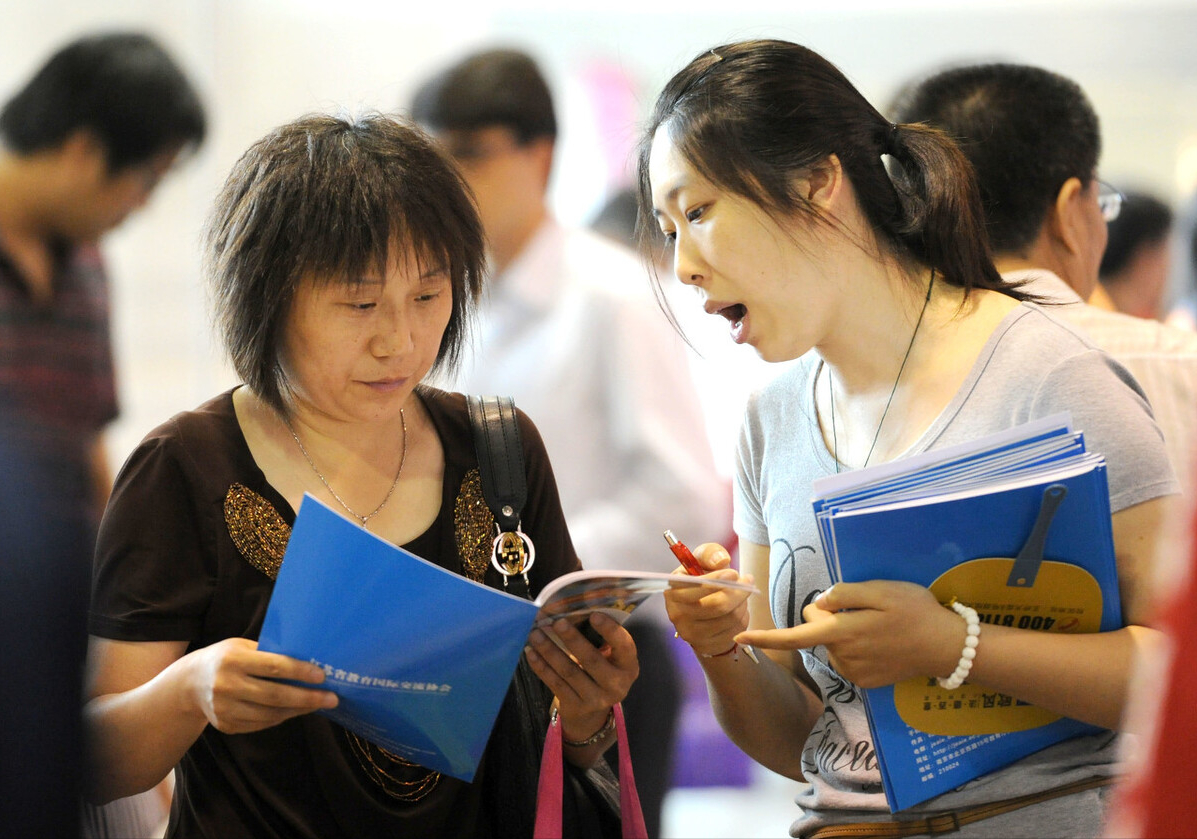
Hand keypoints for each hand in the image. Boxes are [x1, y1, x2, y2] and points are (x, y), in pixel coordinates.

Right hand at [182, 637, 337, 733]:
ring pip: (270, 714)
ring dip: (299, 710)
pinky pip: (261, 724)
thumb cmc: (225, 658)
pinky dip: (282, 717)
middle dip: (307, 697)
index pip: (273, 666)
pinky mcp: (225, 725)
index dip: (300, 672)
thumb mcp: (242, 646)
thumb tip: (309, 659)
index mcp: (233, 659)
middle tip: (332, 698)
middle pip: (275, 695)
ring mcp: (224, 709)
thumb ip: (269, 653)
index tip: (323, 676)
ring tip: (318, 704)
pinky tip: (296, 710)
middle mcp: (226, 685)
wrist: (188, 683)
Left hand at [525, 612, 637, 742]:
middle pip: (592, 660)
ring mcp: (596, 699)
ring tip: (536, 634)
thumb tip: (576, 608)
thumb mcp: (611, 659)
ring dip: (550, 651)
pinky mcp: (576, 706)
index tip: (594, 614)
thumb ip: (601, 638)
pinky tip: (531, 653)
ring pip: (569, 672)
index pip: (624, 646)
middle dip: (572, 639)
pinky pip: (555, 684)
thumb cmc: (601, 673)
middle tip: (556, 622)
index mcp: (628, 666)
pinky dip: (541, 667)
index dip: (610, 630)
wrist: (592, 714)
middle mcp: (616, 684)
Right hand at [663, 542, 753, 656]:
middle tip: (748, 580)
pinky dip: (742, 617)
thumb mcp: (702, 562)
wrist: (703, 613)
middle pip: (717, 605)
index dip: (715, 580)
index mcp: (673, 590)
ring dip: (742, 603)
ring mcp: (690, 633)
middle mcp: (677, 614)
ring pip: (730, 617)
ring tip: (743, 593)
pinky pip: (735, 630)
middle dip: (738, 591)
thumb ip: (709, 553)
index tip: (733, 573)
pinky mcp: (706, 646)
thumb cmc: (704, 582)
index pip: (694, 587)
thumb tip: (721, 561)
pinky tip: (739, 609)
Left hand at [735, 581, 962, 687]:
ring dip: (845, 632)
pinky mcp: (865, 682)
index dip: (765, 637)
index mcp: (842, 632)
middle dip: (826, 616)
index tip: (740, 637)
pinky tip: (881, 641)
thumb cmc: (915, 611)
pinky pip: (847, 658)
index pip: (794, 636)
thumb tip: (818, 604)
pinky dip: (856, 647)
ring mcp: (855, 673)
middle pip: (816, 630)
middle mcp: (843, 657)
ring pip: (832, 644)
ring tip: (878, 625)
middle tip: (861, 606)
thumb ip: (844, 595)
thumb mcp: (881, 590)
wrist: (947, 647)